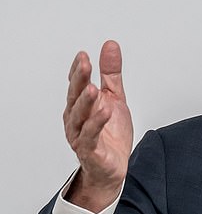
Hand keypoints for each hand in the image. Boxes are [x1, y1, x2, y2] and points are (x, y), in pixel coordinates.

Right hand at [63, 40, 133, 211]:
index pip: (77, 84)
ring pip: (80, 116)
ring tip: (92, 89)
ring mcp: (80, 134)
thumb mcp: (115, 98)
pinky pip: (91, 136)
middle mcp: (76, 118)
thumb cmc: (110, 135)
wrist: (114, 168)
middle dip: (79, 80)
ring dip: (85, 102)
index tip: (83, 55)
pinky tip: (105, 111)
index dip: (79, 70)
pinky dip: (96, 124)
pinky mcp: (90, 150)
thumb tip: (110, 46)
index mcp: (81, 104)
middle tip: (85, 64)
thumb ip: (111, 74)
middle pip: (75, 96)